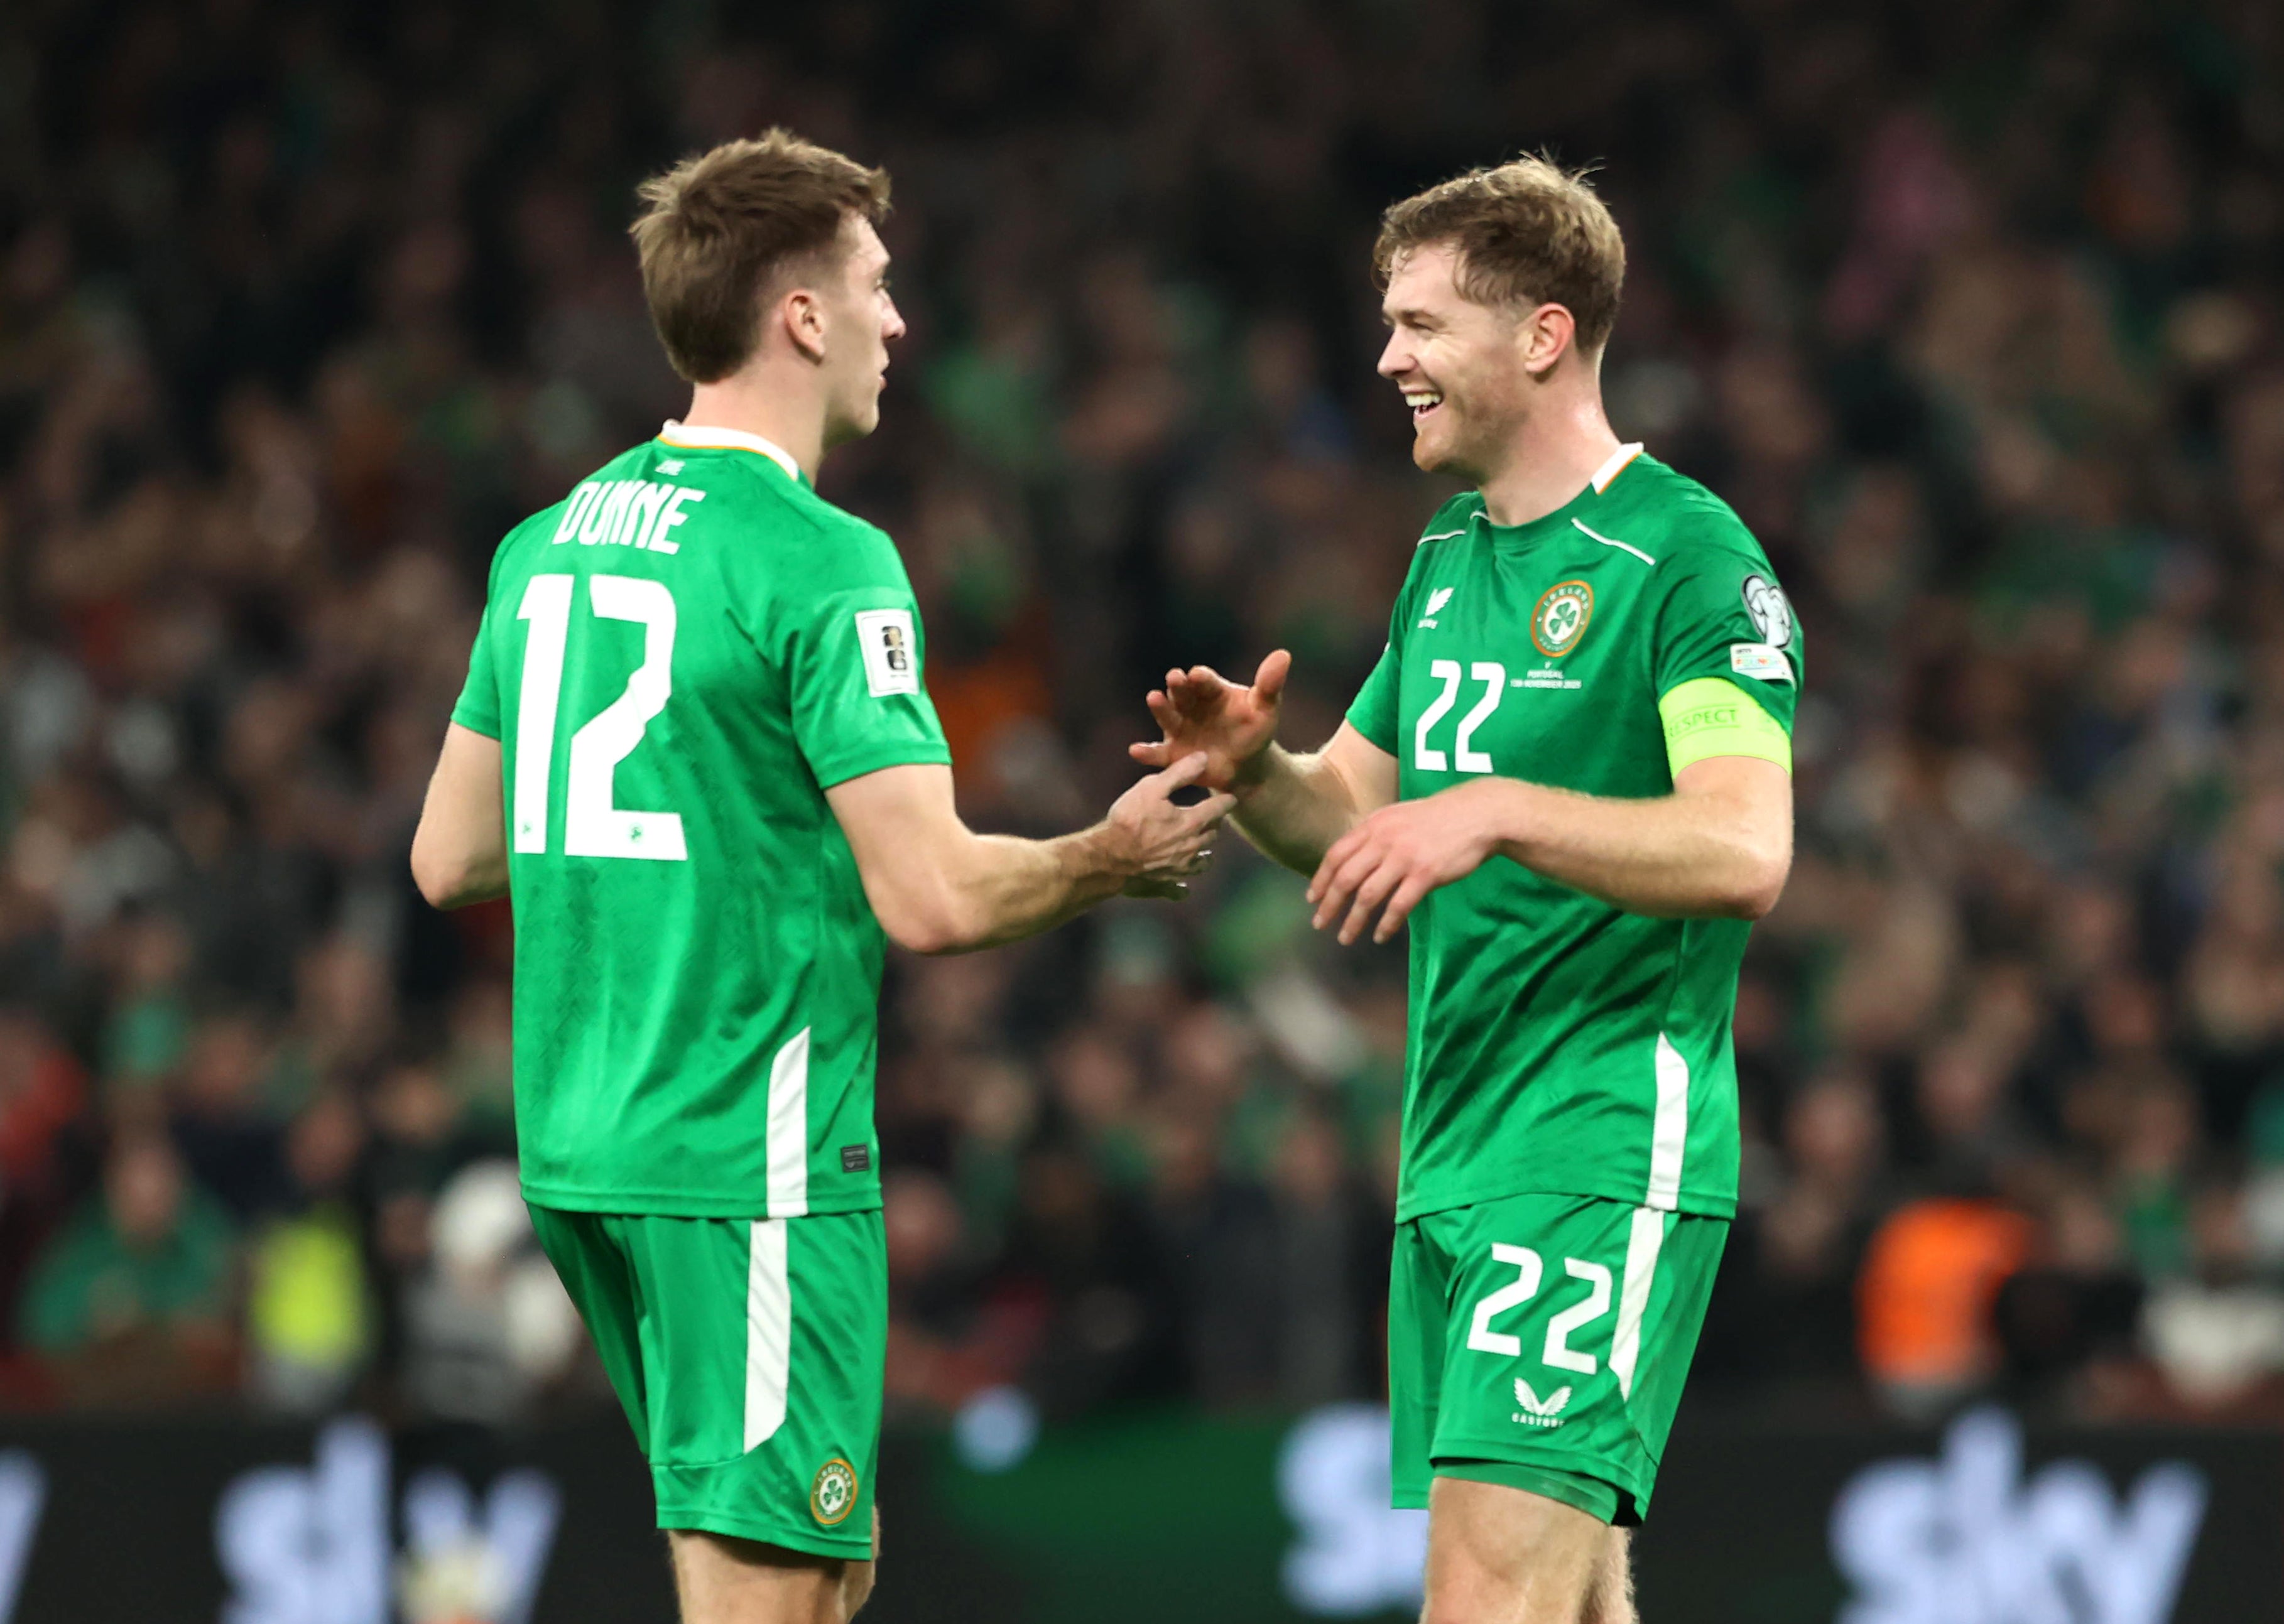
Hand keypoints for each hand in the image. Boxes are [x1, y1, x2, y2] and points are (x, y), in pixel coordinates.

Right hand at [1104, 752, 1236, 897]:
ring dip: (1204, 854)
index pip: (1218, 809)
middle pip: (1212, 835)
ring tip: (1202, 849)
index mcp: (1191, 823)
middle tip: (1212, 818)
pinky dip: (1183, 886)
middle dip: (1214, 825)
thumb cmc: (1129, 820)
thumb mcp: (1153, 787)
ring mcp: (1179, 869)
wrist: (1108, 858)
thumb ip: (1179, 772)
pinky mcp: (1165, 885)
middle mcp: (1191, 848)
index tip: (1231, 798)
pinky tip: (1182, 885)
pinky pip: (1180, 889)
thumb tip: (1203, 758)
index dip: (1226, 801)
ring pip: (1202, 863)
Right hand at [1128, 650, 1290, 791]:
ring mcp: (1180, 728)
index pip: (1205, 681)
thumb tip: (1283, 654)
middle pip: (1183, 693)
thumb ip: (1270, 684)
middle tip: (1174, 678)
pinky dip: (1146, 752)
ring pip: (1168, 716)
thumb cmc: (1255, 732)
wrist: (1247, 768)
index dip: (1202, 678)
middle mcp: (1191, 705)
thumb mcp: (1266, 709)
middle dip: (1178, 686)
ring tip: (1154, 698)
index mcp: (1212, 691)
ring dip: (1160, 708)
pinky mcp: (1173, 754)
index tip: (1198, 675)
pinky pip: (1158, 753)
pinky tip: (1136, 750)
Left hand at [1306, 781, 1511, 943]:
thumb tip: (1351, 860)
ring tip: (1345, 937)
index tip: (1312, 898)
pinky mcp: (1425, 874)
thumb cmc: (1437, 818)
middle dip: (1329, 905)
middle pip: (1345, 878)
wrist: (1477, 814)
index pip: (1335, 855)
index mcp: (1374, 825)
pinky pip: (1398, 906)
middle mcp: (1384, 840)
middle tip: (1320, 924)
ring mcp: (1404, 857)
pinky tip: (1380, 936)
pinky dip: (1386, 925)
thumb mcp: (1397, 817)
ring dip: (1353, 921)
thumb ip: (1374, 836)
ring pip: (1367, 896)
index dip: (1320, 879)